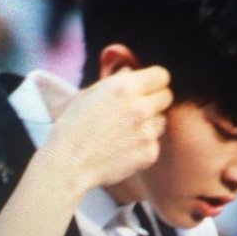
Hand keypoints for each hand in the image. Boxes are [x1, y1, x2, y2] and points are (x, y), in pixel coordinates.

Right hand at [41, 66, 172, 195]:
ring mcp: (147, 132)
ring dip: (150, 123)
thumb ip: (114, 81)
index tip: (148, 87)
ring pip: (162, 121)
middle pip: (167, 96)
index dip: (155, 81)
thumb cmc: (72, 128)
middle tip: (138, 110)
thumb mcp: (87, 95)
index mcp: (124, 88)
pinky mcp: (150, 153)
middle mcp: (140, 107)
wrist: (69, 164)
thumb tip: (131, 71)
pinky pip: (155, 143)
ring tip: (126, 131)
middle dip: (155, 100)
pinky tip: (124, 148)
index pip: (162, 75)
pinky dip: (144, 145)